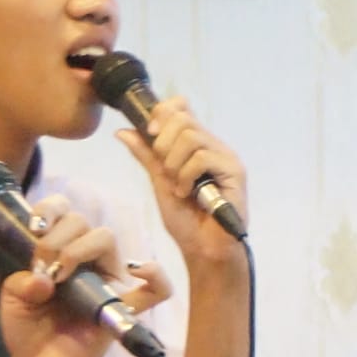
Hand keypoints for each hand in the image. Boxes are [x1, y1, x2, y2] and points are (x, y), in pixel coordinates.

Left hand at [0, 196, 171, 356]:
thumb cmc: (28, 330)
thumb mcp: (12, 300)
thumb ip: (22, 284)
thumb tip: (42, 278)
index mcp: (57, 250)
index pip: (63, 211)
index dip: (50, 209)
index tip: (35, 228)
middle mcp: (84, 259)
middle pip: (83, 222)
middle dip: (57, 237)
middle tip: (43, 266)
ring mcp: (105, 281)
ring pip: (107, 240)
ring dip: (81, 248)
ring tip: (61, 274)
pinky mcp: (122, 307)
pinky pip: (156, 290)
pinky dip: (155, 275)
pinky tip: (135, 270)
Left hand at [115, 96, 247, 262]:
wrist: (203, 249)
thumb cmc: (185, 219)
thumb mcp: (158, 181)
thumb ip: (145, 155)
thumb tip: (122, 130)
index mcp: (196, 144)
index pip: (181, 107)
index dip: (162, 113)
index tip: (151, 133)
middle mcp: (212, 145)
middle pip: (182, 117)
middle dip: (163, 145)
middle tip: (165, 171)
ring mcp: (225, 157)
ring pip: (190, 136)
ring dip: (173, 165)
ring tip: (177, 187)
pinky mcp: (234, 171)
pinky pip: (201, 158)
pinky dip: (186, 176)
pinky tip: (187, 194)